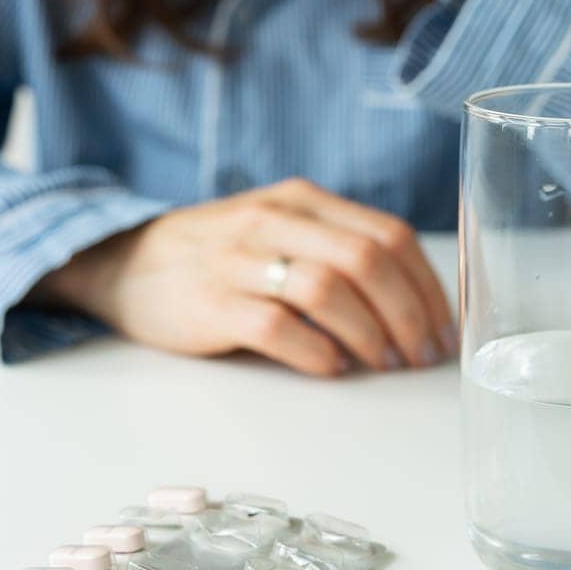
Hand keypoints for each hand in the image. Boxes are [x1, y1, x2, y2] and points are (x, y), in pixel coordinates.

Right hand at [30, 177, 455, 376]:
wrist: (125, 264)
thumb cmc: (221, 256)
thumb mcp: (279, 230)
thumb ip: (336, 250)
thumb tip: (415, 307)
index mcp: (302, 200)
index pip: (389, 234)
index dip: (427, 285)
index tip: (445, 328)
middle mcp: (274, 220)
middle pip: (367, 260)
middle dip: (408, 314)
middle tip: (421, 356)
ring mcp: (240, 260)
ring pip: (328, 290)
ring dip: (369, 334)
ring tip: (382, 364)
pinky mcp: (211, 304)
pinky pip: (277, 327)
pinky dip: (316, 352)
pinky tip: (331, 369)